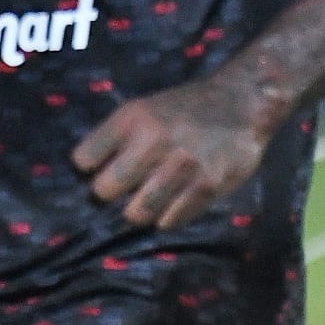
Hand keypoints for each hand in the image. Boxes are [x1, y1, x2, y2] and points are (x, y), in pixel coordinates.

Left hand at [73, 75, 275, 230]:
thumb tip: (84, 176)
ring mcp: (181, 165)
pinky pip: (170, 221)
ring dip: (140, 210)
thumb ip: (116, 138)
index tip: (98, 171)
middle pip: (104, 191)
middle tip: (124, 190)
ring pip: (135, 213)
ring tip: (150, 200)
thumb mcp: (144, 109)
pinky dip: (168, 217)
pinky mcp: (207, 185)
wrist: (241, 103)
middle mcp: (154, 140)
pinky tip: (174, 202)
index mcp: (133, 118)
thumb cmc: (184, 109)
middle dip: (110, 195)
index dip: (89, 170)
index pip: (83, 160)